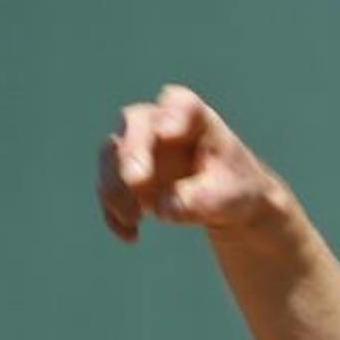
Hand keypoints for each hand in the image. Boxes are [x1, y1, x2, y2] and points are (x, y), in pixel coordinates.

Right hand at [97, 84, 290, 242]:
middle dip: (132, 151)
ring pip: (112, 154)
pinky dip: (113, 211)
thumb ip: (200, 198)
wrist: (224, 203)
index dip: (171, 114)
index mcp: (195, 119)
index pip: (180, 104)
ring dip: (116, 187)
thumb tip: (165, 207)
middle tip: (136, 180)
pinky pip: (107, 187)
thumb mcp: (227, 197)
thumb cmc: (232, 188)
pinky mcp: (123, 174)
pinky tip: (130, 235)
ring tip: (133, 219)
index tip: (169, 133)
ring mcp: (138, 146)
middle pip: (135, 124)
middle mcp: (159, 124)